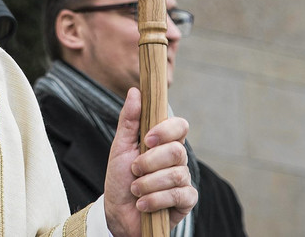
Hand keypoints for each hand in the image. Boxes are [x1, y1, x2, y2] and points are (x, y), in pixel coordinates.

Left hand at [103, 88, 196, 236]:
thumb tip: (135, 91)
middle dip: (150, 162)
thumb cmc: (120, 179)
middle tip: (134, 170)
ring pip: (177, 174)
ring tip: (135, 190)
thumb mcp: (120, 148)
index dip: (166, 130)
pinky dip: (156, 200)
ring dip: (148, 184)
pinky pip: (180, 195)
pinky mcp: (186, 201)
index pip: (180, 126)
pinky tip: (143, 204)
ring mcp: (183, 180)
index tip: (147, 139)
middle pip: (177, 150)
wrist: (117, 213)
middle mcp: (177, 159)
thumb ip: (129, 121)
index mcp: (164, 143)